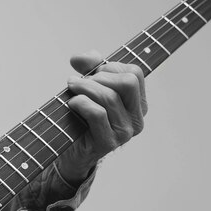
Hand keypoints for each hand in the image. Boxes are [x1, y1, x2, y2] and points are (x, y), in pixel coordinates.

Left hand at [56, 50, 147, 185]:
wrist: (71, 152)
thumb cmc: (82, 118)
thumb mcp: (90, 88)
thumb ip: (91, 68)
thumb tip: (80, 58)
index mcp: (139, 105)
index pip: (135, 73)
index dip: (110, 66)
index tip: (92, 72)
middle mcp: (137, 120)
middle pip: (128, 82)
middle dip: (99, 76)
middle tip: (79, 82)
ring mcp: (124, 133)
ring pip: (109, 97)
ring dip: (84, 87)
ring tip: (71, 88)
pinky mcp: (108, 143)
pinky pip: (97, 113)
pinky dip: (81, 103)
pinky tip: (71, 103)